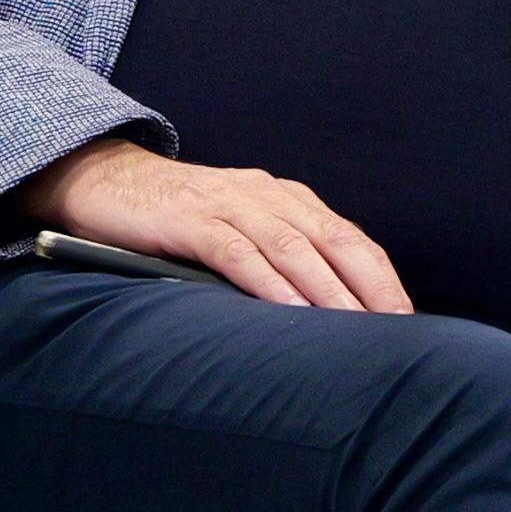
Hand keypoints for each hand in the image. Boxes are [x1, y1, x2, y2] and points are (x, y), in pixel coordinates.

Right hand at [14, 138, 409, 312]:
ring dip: (327, 291)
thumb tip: (326, 315)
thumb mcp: (239, 227)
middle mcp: (265, 195)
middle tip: (397, 332)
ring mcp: (227, 204)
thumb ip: (280, 255)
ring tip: (355, 331)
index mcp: (286, 198)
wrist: (103, 179)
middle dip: (369, 287)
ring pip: (292, 247)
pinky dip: (267, 282)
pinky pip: (236, 252)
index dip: (382, 278)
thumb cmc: (176, 217)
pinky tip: (289, 312)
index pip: (350, 238)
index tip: (407, 322)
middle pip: (333, 241)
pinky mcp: (189, 219)